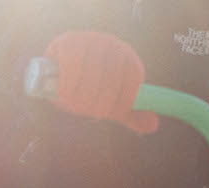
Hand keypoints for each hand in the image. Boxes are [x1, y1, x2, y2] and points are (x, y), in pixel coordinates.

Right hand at [43, 30, 157, 133]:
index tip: (108, 111)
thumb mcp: (111, 105)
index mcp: (128, 59)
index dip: (121, 102)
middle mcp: (113, 45)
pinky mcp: (70, 41)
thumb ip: (131, 114)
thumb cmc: (86, 90)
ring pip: (91, 76)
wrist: (54, 74)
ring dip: (81, 97)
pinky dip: (68, 86)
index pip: (133, 81)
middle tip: (87, 109)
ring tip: (74, 102)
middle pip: (112, 81)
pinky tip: (64, 92)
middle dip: (98, 103)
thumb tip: (154, 125)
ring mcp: (92, 40)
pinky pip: (72, 68)